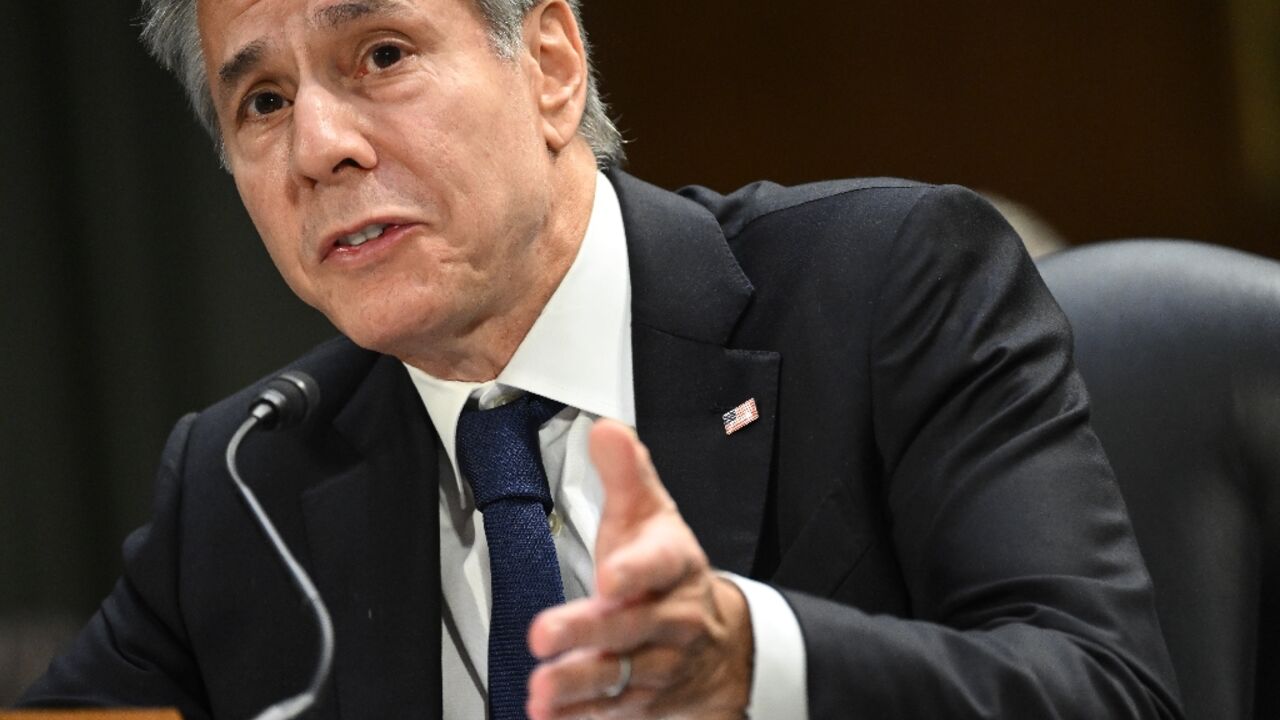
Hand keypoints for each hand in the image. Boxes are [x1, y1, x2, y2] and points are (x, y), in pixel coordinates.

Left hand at [526, 419, 753, 718]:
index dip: (636, 570)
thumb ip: (626, 473)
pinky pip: (614, 713)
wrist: (718, 638)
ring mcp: (659, 663)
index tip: (610, 575)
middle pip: (632, 626)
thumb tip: (606, 430)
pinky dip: (580, 719)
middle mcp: (670, 618)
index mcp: (674, 564)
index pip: (660, 563)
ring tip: (541, 689)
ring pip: (622, 676)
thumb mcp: (652, 514)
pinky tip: (547, 716)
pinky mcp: (644, 700)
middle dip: (588, 633)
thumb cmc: (667, 568)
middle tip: (544, 633)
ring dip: (579, 685)